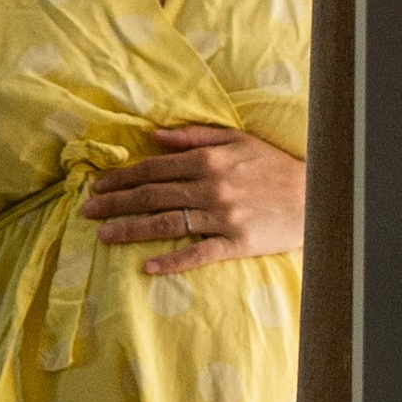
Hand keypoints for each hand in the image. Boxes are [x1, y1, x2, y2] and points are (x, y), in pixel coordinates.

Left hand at [85, 124, 304, 274]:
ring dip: (131, 229)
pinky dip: (172, 261)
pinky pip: (199, 254)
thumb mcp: (236, 139)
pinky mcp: (237, 244)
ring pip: (167, 224)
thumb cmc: (271, 166)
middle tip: (85, 211)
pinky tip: (147, 267)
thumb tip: (154, 135)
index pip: (152, 169)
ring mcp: (223, 217)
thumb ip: (193, 137)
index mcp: (207, 160)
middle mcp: (211, 187)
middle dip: (115, 203)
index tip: (97, 186)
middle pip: (152, 196)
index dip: (121, 178)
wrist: (315, 197)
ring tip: (103, 235)